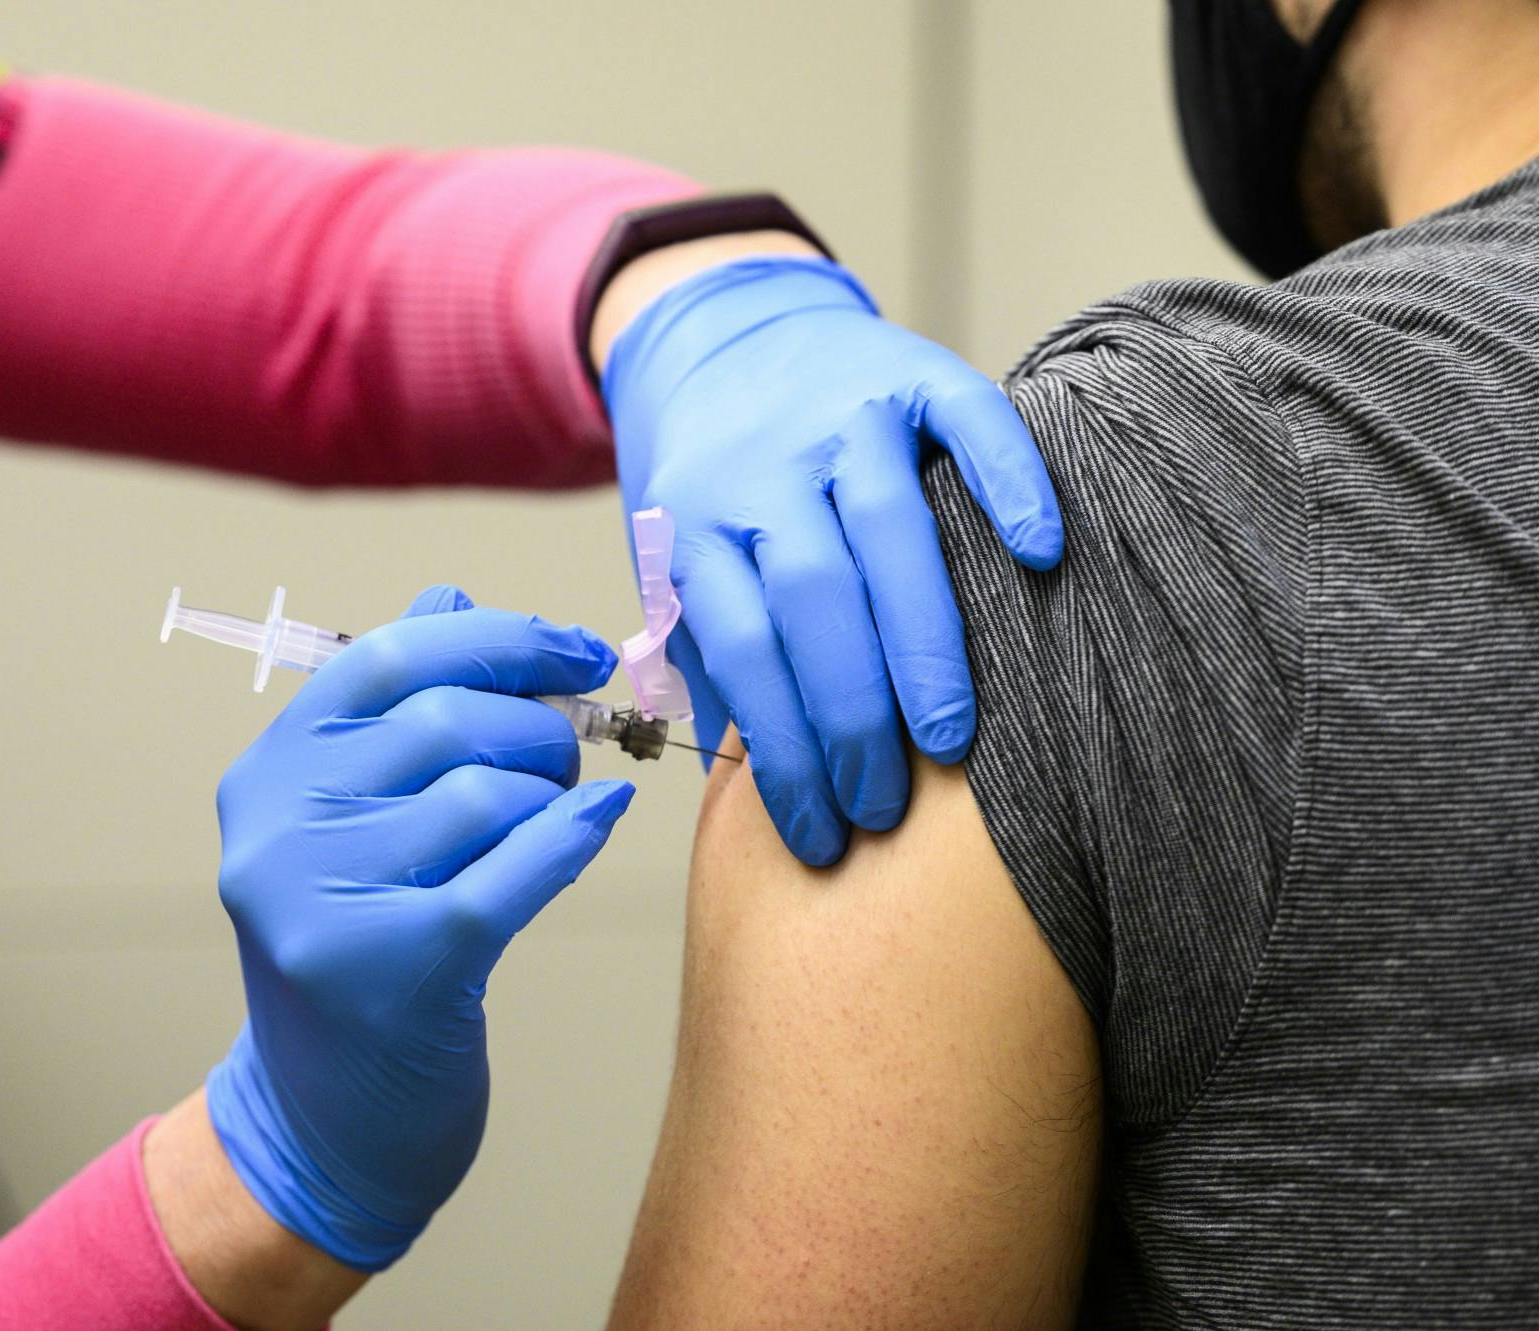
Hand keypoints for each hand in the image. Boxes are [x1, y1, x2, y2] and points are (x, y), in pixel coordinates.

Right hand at [205, 586, 635, 1271]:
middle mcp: (277, 826)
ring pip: (485, 792)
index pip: (391, 657)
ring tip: (555, 816)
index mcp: (269, 770)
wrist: (325, 1125)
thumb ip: (395, 713)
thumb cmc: (363, 958)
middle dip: (539, 729)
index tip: (576, 651)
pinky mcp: (389, 968)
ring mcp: (323, 899)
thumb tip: (453, 598)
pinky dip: (571, 838)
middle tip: (570, 759)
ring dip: (550, 795)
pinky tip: (597, 822)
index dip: (500, 640)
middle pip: (449, 721)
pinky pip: (512, 870)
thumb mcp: (353, 825)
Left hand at [600, 253, 1061, 864]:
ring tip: (948, 742)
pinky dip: (1009, 482)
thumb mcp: (674, 559)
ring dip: (923, 642)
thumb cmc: (709, 480)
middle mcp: (764, 467)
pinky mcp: (910, 372)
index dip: (781, 752)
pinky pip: (969, 422)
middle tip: (885, 804)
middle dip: (851, 715)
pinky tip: (1039, 554)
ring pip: (890, 529)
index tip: (819, 832)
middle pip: (815, 599)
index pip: (742, 651)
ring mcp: (840, 414)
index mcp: (696, 522)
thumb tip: (752, 776)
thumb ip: (708, 649)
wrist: (718, 333)